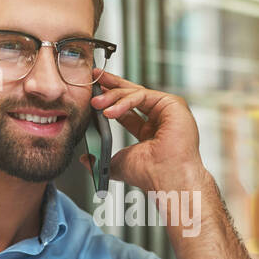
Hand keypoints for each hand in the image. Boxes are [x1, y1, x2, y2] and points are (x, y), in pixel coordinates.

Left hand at [83, 71, 206, 192]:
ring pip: (135, 93)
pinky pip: (143, 95)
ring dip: (112, 96)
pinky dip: (124, 101)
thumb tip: (85, 159)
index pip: (127, 109)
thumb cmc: (150, 175)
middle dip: (111, 86)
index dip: (110, 100)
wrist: (165, 179)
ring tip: (95, 104)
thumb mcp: (117, 164)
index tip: (93, 95)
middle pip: (132, 95)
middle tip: (93, 79)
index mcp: (150, 132)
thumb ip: (101, 160)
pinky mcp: (173, 104)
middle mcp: (160, 119)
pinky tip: (110, 112)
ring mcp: (168, 110)